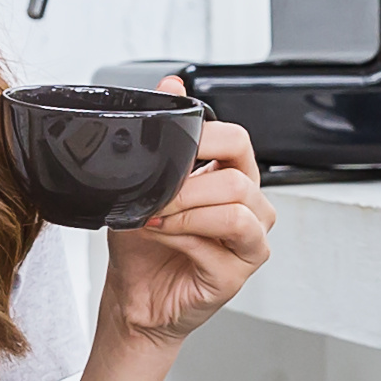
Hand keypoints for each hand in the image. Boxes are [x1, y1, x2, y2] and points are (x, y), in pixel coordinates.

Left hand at [101, 82, 272, 346]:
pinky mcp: (238, 274)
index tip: (174, 143)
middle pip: (240, 176)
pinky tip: (160, 234)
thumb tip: (172, 84)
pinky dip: (185, 234)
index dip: (208, 136)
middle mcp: (249, 209)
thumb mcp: (145, 182)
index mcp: (232, 179)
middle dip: (189, 183)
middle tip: (155, 194)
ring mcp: (249, 243)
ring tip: (155, 216)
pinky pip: (223, 243)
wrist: (131, 296)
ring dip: (188, 208)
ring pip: (238, 209)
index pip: (239, 141)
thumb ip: (164, 136)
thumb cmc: (143, 245)